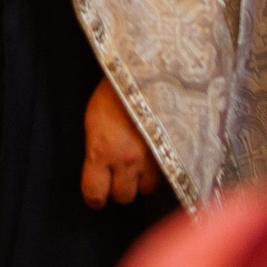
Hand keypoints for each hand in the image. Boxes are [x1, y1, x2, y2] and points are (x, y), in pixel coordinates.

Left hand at [81, 77, 157, 208]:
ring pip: (147, 189)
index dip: (94, 197)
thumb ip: (97, 147)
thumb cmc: (115, 88)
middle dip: (119, 188)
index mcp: (102, 151)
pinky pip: (167, 174)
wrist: (147, 68)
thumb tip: (98, 165)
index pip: (94, 192)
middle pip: (123, 197)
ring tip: (140, 164)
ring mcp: (152, 157)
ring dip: (142, 180)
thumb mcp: (94, 118)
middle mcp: (127, 159)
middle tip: (118, 176)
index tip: (96, 196)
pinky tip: (157, 155)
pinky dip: (161, 169)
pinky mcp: (172, 151)